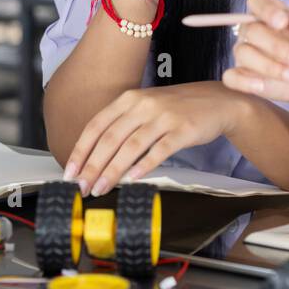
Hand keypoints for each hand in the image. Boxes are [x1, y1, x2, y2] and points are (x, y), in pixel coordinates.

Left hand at [64, 82, 241, 194]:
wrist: (218, 101)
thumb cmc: (178, 108)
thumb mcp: (146, 108)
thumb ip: (123, 125)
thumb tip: (96, 157)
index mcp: (129, 99)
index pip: (96, 125)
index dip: (81, 150)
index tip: (70, 172)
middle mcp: (143, 105)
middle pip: (110, 138)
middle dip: (93, 166)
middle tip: (83, 187)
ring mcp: (163, 117)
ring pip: (130, 146)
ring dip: (113, 170)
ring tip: (101, 188)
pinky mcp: (183, 130)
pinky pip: (159, 150)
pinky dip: (144, 166)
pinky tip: (133, 179)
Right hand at [222, 0, 288, 108]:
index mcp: (270, 13)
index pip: (257, 2)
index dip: (266, 10)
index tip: (283, 22)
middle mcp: (252, 30)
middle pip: (251, 30)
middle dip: (276, 46)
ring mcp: (245, 52)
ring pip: (244, 53)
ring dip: (268, 66)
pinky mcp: (241, 75)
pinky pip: (231, 77)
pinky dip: (244, 82)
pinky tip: (262, 86)